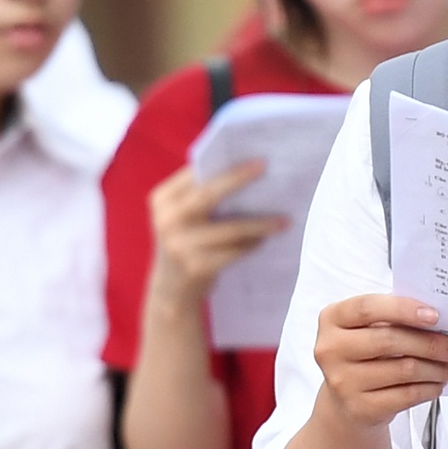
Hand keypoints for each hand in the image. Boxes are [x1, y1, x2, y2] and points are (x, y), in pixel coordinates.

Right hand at [146, 161, 287, 305]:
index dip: (226, 166)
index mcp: (162, 199)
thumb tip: (247, 170)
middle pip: (209, 194)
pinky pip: (235, 251)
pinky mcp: (197, 267)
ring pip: (231, 228)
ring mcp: (180, 245)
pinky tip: (264, 240)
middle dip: (239, 180)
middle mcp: (167, 220)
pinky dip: (252, 244)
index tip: (256, 159)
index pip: (195, 175)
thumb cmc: (186, 242)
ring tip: (284, 220)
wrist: (171, 289)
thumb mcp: (181, 216)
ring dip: (261, 223)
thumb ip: (200, 194)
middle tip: (266, 168)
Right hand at [314, 294, 447, 430]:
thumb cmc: (366, 354)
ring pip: (404, 370)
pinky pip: (407, 395)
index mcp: (333, 319)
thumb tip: (442, 322)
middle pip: (389, 340)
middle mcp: (331, 349)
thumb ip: (395, 318)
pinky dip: (430, 388)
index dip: (404, 309)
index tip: (435, 315)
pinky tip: (439, 383)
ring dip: (437, 368)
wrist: (347, 401)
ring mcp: (342, 381)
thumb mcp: (370, 329)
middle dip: (431, 343)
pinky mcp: (360, 408)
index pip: (368, 307)